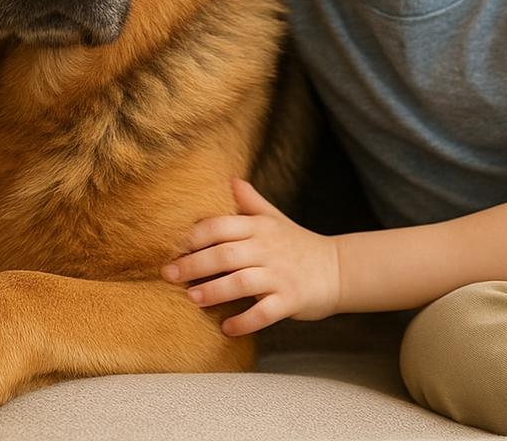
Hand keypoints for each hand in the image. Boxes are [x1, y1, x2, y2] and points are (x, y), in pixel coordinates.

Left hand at [161, 177, 340, 335]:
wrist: (338, 269)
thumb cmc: (298, 244)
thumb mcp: (274, 219)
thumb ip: (250, 201)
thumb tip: (229, 178)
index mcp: (260, 227)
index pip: (220, 226)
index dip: (193, 236)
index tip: (171, 247)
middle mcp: (268, 248)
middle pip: (225, 254)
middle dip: (194, 264)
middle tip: (169, 275)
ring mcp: (281, 275)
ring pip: (242, 282)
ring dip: (214, 291)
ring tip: (192, 299)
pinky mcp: (291, 299)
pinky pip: (264, 313)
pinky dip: (244, 321)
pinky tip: (227, 328)